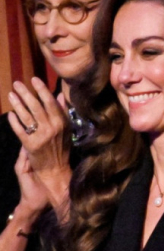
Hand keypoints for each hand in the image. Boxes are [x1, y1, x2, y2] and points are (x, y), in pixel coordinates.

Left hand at [8, 79, 71, 212]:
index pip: (51, 103)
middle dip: (26, 94)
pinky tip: (10, 114)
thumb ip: (62, 112)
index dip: (42, 90)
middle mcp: (52, 129)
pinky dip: (14, 122)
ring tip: (11, 94)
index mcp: (62, 124)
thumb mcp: (66, 129)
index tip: (34, 79)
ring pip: (27, 117)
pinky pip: (20, 130)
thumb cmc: (61, 149)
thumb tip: (60, 95)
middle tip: (17, 84)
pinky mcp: (30, 146)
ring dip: (18, 104)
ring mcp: (41, 137)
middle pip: (37, 107)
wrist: (55, 171)